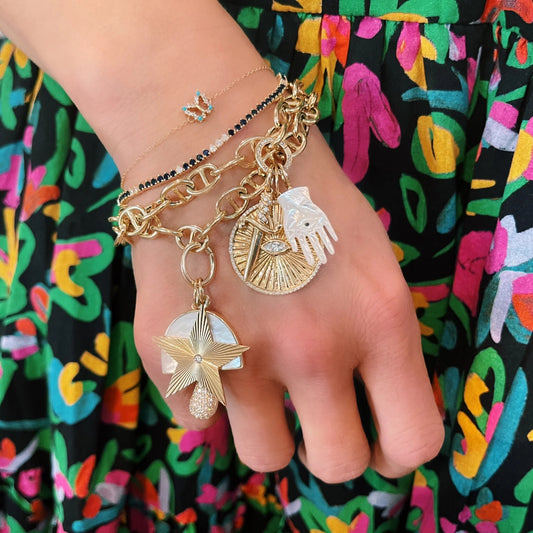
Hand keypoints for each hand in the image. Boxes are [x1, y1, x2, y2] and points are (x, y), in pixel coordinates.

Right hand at [132, 127, 443, 482]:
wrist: (214, 140)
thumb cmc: (302, 186)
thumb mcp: (370, 257)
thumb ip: (373, 333)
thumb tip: (358, 390)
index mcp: (380, 321)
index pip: (413, 441)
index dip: (396, 452)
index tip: (377, 439)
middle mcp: (316, 351)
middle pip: (336, 466)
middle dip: (326, 447)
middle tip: (312, 413)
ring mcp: (238, 356)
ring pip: (262, 456)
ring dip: (262, 426)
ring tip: (252, 375)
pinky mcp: (172, 350)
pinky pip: (196, 414)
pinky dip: (204, 392)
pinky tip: (203, 339)